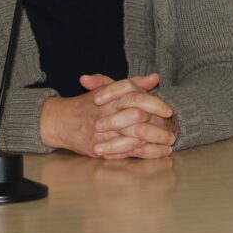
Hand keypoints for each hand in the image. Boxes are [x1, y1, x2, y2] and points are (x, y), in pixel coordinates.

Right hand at [39, 73, 176, 158]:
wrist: (59, 120)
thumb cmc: (87, 105)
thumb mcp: (108, 89)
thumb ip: (133, 83)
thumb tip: (155, 77)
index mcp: (109, 97)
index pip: (134, 97)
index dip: (153, 103)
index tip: (168, 111)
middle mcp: (105, 113)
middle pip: (135, 118)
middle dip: (156, 127)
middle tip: (173, 133)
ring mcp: (101, 132)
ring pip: (131, 138)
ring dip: (152, 144)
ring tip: (168, 147)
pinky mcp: (97, 148)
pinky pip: (123, 152)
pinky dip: (141, 154)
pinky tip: (154, 154)